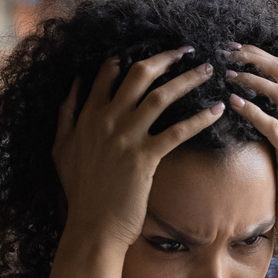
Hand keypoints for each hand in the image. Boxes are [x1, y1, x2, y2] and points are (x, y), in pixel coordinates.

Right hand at [52, 47, 222, 250]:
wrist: (91, 226)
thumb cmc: (79, 191)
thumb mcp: (60, 147)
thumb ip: (66, 113)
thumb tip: (75, 83)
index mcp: (87, 116)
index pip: (108, 74)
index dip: (129, 58)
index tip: (149, 51)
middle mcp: (106, 120)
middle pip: (139, 75)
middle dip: (165, 58)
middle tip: (186, 50)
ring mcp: (126, 138)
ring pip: (160, 97)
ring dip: (186, 79)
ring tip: (207, 69)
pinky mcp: (145, 158)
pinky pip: (178, 131)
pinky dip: (199, 119)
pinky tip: (217, 110)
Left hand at [224, 44, 277, 247]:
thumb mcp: (274, 153)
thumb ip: (263, 131)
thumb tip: (235, 114)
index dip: (256, 55)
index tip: (230, 48)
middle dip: (253, 56)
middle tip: (225, 49)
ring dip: (250, 78)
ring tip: (226, 73)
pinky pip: (272, 124)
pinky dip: (251, 110)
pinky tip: (231, 103)